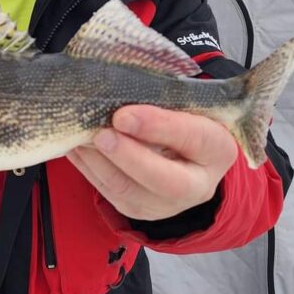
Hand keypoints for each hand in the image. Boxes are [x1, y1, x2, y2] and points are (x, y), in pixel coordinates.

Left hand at [67, 105, 237, 220]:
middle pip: (165, 181)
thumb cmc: (184, 117)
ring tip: (81, 136)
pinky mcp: (138, 209)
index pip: (192, 138)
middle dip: (128, 157)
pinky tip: (76, 146)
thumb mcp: (185, 104)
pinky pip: (108, 192)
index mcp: (218, 150)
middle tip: (100, 134)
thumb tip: (119, 84)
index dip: (157, 126)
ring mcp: (167, 204)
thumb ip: (162, 96)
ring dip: (99, 163)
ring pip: (129, 191)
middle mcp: (199, 185)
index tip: (123, 115)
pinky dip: (88, 168)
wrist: (185, 152)